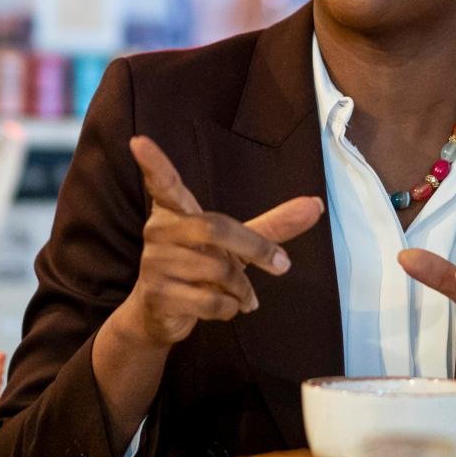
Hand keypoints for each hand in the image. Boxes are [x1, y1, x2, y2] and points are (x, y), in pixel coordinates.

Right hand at [117, 135, 323, 346]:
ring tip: (246, 296)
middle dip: (255, 248)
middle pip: (215, 228)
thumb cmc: (201, 268)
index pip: (163, 182)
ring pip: (217, 268)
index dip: (153, 163)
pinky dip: (231, 307)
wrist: (160, 315)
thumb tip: (316, 205)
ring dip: (243, 287)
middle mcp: (160, 231)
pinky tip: (228, 307)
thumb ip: (274, 225)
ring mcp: (154, 263)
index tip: (139, 141)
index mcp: (176, 211)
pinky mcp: (157, 295)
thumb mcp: (236, 245)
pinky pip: (209, 299)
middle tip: (282, 265)